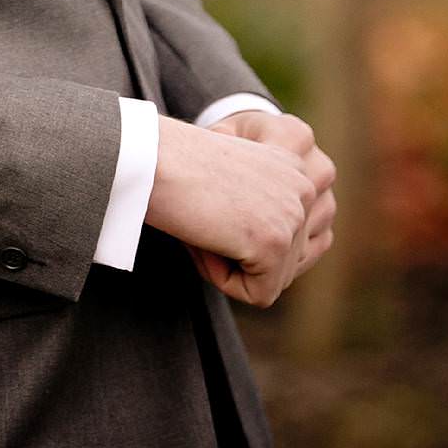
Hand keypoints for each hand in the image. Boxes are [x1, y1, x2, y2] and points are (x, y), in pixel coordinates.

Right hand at [144, 114, 316, 306]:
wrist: (143, 154)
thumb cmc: (165, 163)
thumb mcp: (230, 180)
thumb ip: (262, 206)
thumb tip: (268, 254)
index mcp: (295, 168)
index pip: (300, 236)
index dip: (252, 238)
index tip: (212, 208)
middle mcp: (304, 188)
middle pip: (286, 262)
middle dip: (239, 252)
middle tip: (200, 213)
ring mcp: (293, 215)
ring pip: (271, 279)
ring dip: (226, 261)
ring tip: (199, 219)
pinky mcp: (274, 242)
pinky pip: (256, 294)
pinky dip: (219, 276)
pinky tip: (200, 235)